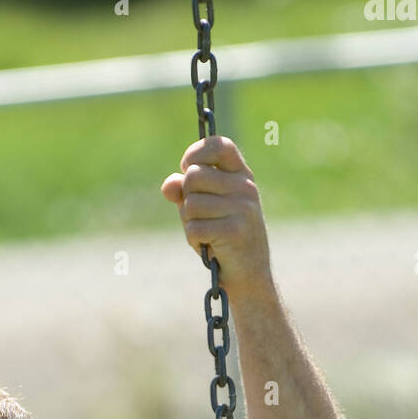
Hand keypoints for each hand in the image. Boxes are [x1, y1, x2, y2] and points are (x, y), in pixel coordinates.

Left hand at [160, 137, 270, 293]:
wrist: (248, 274)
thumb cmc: (222, 237)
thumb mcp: (202, 209)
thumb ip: (184, 192)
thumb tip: (169, 186)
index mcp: (241, 174)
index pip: (218, 144)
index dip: (195, 153)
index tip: (187, 168)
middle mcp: (245, 186)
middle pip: (193, 176)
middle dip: (186, 198)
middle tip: (200, 216)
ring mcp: (243, 207)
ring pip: (190, 204)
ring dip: (189, 222)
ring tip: (206, 232)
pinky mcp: (236, 230)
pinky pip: (195, 227)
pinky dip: (194, 239)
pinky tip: (208, 245)